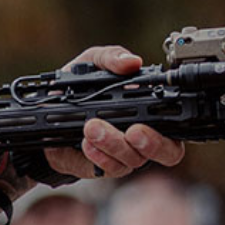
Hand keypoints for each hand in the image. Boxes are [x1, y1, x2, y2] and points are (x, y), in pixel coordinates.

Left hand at [43, 46, 185, 178]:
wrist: (46, 113)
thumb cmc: (79, 88)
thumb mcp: (93, 64)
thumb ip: (112, 57)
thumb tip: (131, 61)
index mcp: (149, 109)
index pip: (177, 120)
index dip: (178, 120)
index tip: (158, 109)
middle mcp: (144, 135)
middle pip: (168, 151)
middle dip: (153, 143)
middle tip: (134, 131)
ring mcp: (126, 154)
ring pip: (134, 159)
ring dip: (114, 143)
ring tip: (91, 127)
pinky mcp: (105, 166)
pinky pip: (110, 168)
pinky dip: (98, 155)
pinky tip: (85, 143)